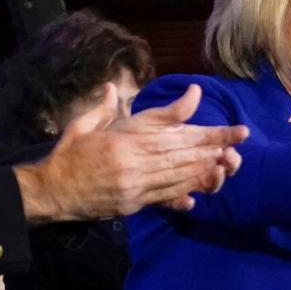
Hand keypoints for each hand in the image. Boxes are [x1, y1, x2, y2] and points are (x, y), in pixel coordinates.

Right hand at [14, 84, 248, 222]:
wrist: (52, 189)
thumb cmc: (70, 153)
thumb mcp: (87, 124)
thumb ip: (108, 107)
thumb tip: (113, 86)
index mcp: (126, 138)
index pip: (176, 131)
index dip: (209, 131)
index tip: (235, 130)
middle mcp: (135, 161)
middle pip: (184, 154)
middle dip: (215, 149)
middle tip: (238, 144)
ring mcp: (137, 184)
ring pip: (180, 176)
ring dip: (206, 170)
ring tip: (227, 163)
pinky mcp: (134, 203)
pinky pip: (166, 197)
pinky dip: (186, 192)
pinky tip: (202, 190)